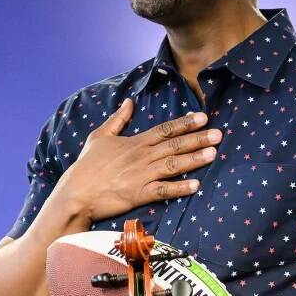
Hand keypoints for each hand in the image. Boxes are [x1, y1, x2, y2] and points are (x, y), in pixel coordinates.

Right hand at [53, 100, 220, 224]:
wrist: (76, 193)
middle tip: (218, 134)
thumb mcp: (99, 136)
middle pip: (175, 145)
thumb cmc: (87, 165)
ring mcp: (142, 175)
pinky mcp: (139, 194)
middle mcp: (142, 156)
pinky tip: (196, 185)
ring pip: (174, 165)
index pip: (165, 129)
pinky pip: (164, 190)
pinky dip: (180, 188)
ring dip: (195, 159)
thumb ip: (117, 119)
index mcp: (135, 142)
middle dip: (198, 139)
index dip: (185, 123)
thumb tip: (128, 101)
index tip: (202, 117)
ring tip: (213, 153)